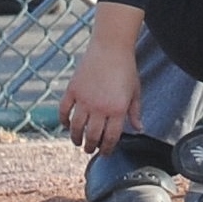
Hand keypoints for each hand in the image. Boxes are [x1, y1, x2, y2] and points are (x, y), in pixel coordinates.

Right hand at [60, 26, 142, 155]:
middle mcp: (100, 107)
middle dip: (90, 146)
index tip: (105, 153)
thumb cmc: (126, 70)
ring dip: (76, 137)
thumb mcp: (135, 92)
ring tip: (78, 141)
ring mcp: (84, 100)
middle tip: (90, 149)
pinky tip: (66, 125)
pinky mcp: (72, 91)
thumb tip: (139, 129)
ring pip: (76, 127)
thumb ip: (135, 112)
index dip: (107, 148)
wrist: (111, 49)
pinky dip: (63, 121)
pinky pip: (64, 111)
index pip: (110, 137)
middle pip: (92, 135)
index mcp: (118, 109)